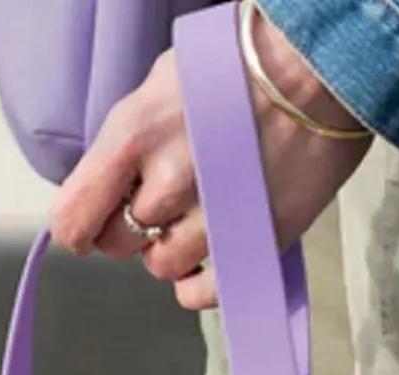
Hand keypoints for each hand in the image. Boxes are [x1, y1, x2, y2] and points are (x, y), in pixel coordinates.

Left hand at [48, 6, 371, 309]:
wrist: (325, 59)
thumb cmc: (239, 64)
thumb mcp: (159, 87)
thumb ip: (124, 145)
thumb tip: (101, 190)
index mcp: (133, 138)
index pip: (73, 219)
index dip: (82, 226)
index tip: (95, 221)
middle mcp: (167, 183)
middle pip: (118, 244)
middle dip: (133, 229)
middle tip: (165, 199)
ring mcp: (212, 216)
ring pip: (162, 266)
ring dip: (172, 249)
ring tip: (201, 210)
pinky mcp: (253, 239)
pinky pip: (202, 291)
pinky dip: (200, 284)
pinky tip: (208, 260)